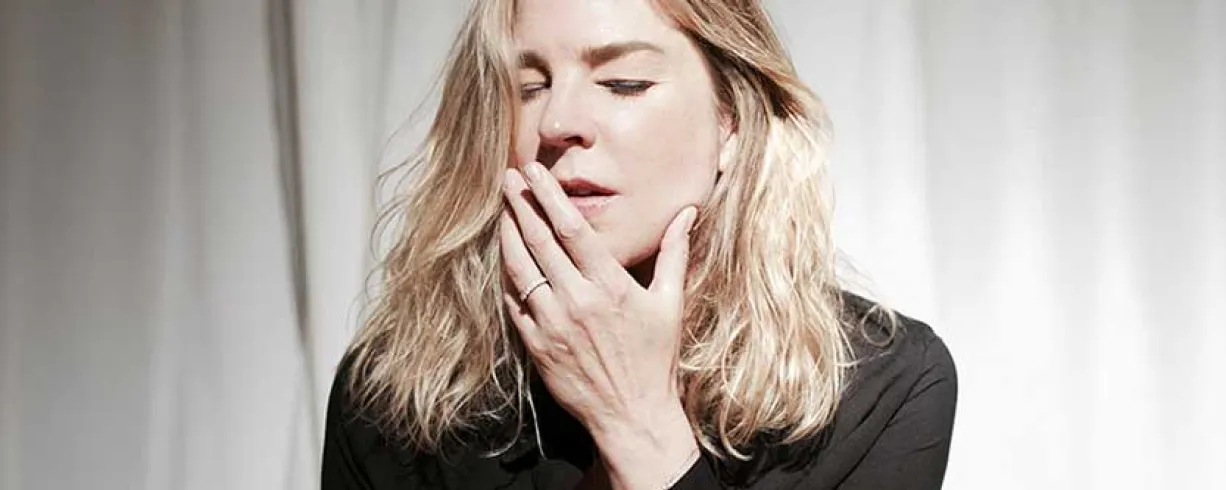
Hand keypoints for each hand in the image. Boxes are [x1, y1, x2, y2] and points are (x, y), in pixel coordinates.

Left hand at [500, 162, 699, 488]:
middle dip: (521, 205)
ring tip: (502, 210)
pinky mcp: (537, 345)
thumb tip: (688, 212)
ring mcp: (553, 323)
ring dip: (508, 235)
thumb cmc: (655, 359)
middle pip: (540, 242)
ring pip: (521, 269)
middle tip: (508, 178)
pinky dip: (507, 276)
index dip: (550, 196)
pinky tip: (504, 256)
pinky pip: (514, 303)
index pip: (572, 229)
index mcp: (611, 286)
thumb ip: (675, 253)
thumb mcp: (671, 303)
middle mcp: (578, 300)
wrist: (632, 414)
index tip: (535, 172)